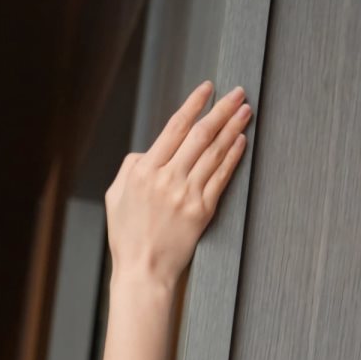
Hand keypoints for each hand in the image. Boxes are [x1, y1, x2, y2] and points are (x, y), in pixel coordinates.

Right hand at [105, 81, 251, 288]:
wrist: (144, 271)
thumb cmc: (127, 236)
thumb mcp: (115, 196)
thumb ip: (130, 167)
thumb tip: (149, 151)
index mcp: (144, 171)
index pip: (174, 127)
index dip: (194, 104)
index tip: (207, 89)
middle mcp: (167, 179)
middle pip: (200, 134)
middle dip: (221, 109)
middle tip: (238, 93)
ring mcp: (187, 195)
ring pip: (214, 152)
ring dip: (233, 128)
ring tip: (245, 111)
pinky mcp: (202, 211)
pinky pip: (221, 177)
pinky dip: (233, 156)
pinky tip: (241, 141)